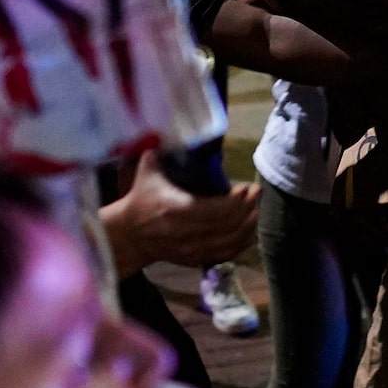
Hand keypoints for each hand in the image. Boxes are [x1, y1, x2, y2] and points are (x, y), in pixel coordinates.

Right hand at [102, 151, 259, 270]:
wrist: (130, 233)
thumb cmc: (141, 198)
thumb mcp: (148, 171)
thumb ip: (164, 151)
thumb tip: (180, 129)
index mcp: (176, 209)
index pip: (215, 209)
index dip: (236, 201)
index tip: (246, 187)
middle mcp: (186, 232)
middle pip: (229, 224)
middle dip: (248, 208)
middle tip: (256, 192)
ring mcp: (192, 249)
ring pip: (231, 241)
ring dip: (249, 224)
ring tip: (256, 208)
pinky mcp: (196, 259)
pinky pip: (227, 254)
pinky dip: (242, 242)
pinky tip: (251, 229)